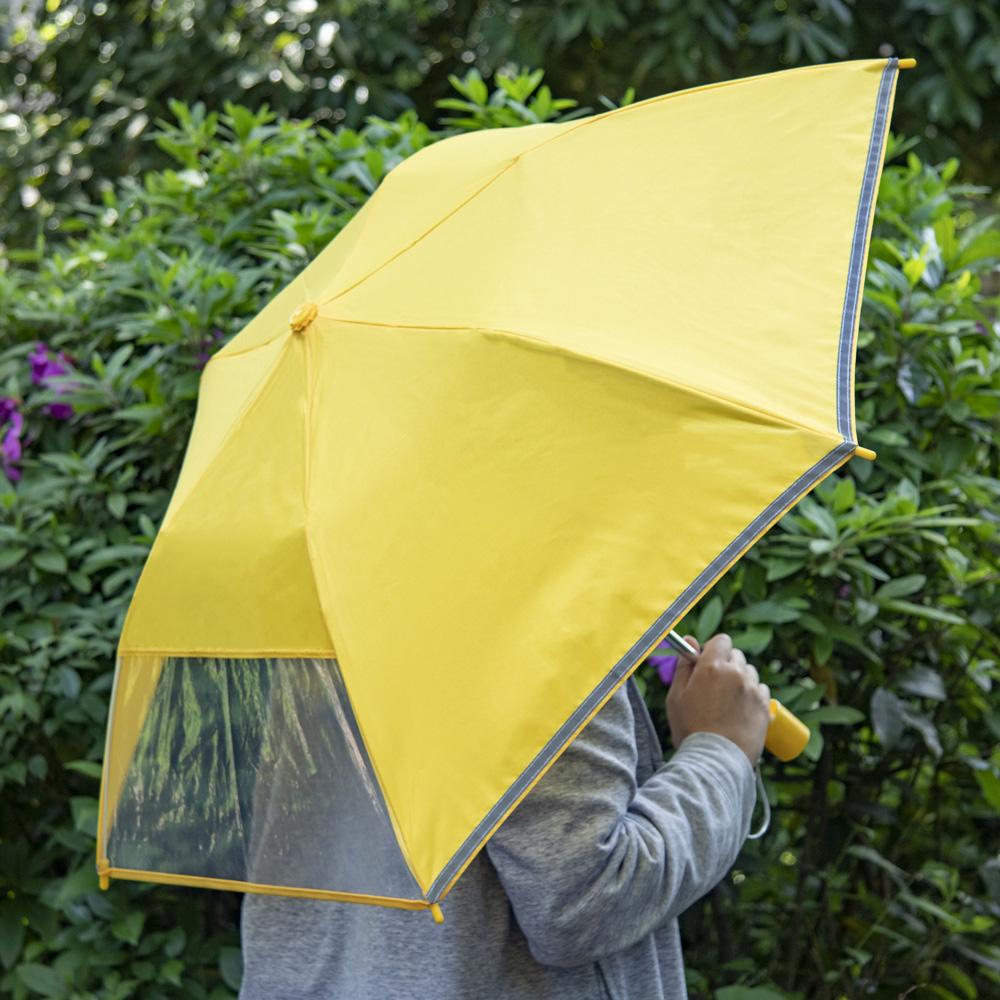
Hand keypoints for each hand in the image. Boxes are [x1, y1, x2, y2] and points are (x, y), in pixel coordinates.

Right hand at [665, 632, 770, 765]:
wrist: (716, 760)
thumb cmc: (691, 729)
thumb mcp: (676, 696)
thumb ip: (684, 666)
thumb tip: (690, 641)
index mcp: (712, 667)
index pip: (721, 640)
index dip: (712, 650)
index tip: (705, 664)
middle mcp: (736, 673)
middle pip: (736, 655)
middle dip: (726, 664)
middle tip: (713, 687)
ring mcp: (753, 689)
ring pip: (749, 672)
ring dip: (739, 679)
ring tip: (726, 702)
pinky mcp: (765, 706)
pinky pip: (760, 689)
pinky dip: (752, 694)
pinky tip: (739, 711)